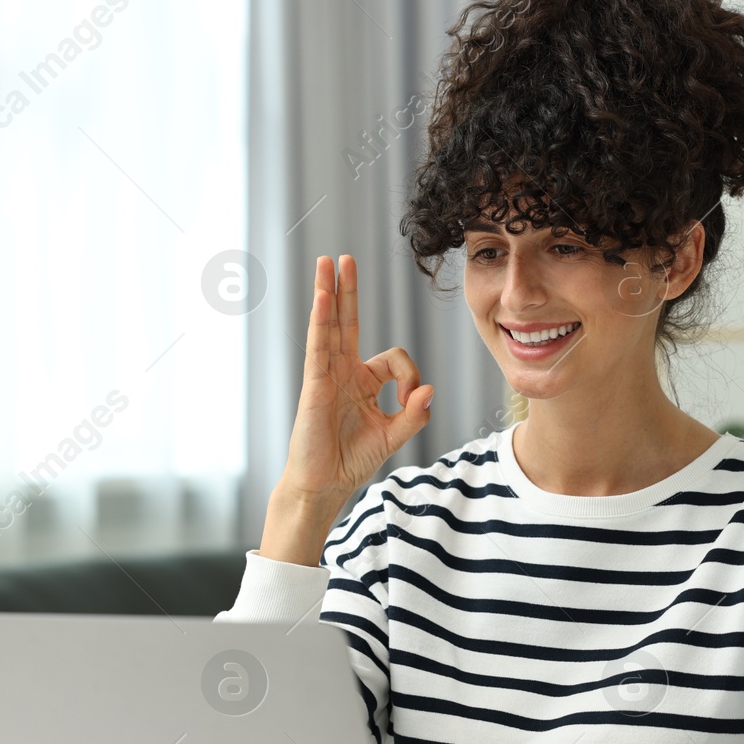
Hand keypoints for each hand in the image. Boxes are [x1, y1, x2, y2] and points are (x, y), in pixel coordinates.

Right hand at [260, 255, 433, 565]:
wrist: (324, 485)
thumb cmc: (351, 461)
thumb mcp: (393, 436)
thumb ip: (414, 414)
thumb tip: (430, 389)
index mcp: (362, 382)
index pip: (393, 358)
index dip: (410, 375)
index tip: (413, 400)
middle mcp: (342, 372)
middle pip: (347, 322)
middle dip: (347, 290)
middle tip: (344, 259)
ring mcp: (326, 376)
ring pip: (329, 326)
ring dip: (328, 292)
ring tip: (326, 261)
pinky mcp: (313, 386)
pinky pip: (317, 347)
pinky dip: (319, 321)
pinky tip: (321, 298)